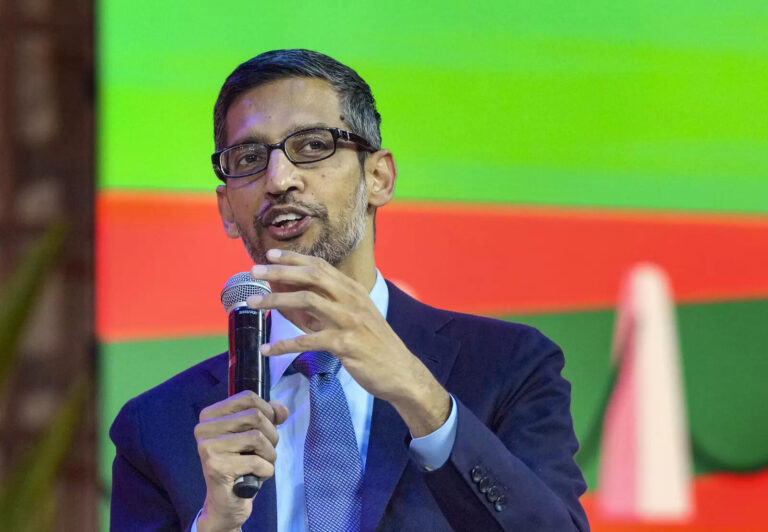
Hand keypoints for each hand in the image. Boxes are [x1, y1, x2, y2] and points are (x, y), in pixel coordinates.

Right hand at [194, 391, 289, 531]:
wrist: (226, 502)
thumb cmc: (241, 464)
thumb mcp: (256, 434)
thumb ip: (269, 416)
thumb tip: (282, 410)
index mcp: (210, 416)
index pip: (247, 397)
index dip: (267, 410)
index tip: (268, 427)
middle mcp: (204, 429)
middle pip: (255, 416)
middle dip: (272, 435)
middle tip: (266, 451)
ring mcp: (208, 447)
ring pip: (258, 437)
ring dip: (270, 454)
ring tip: (262, 464)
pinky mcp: (216, 467)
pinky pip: (257, 461)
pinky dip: (266, 470)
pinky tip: (256, 477)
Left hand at [247, 249, 449, 436]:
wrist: (400, 372)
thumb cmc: (372, 345)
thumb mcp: (349, 320)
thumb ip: (319, 309)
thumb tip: (284, 298)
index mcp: (353, 290)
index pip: (320, 266)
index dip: (294, 258)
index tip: (270, 253)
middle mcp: (351, 300)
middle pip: (312, 276)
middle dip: (281, 270)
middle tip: (255, 269)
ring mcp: (349, 320)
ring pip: (307, 301)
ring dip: (276, 301)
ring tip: (251, 303)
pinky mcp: (346, 344)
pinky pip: (309, 341)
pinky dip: (284, 345)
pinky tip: (267, 350)